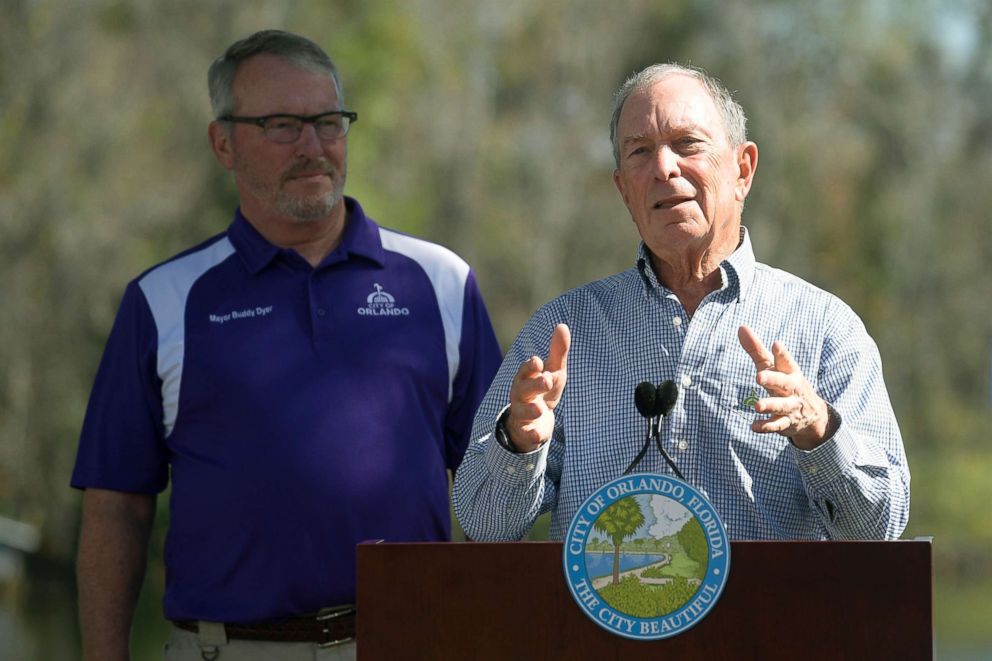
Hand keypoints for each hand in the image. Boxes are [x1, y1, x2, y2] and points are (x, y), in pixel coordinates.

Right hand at [506, 324, 570, 451]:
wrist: (533, 422)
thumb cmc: (543, 391)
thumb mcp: (553, 371)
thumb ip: (557, 351)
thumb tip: (562, 325)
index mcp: (526, 378)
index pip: (526, 370)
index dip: (531, 367)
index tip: (538, 362)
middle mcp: (521, 395)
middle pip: (524, 389)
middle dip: (534, 385)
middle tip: (547, 381)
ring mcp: (522, 414)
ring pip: (523, 411)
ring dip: (531, 410)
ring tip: (541, 409)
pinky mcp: (526, 432)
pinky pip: (527, 434)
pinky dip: (532, 435)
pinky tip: (538, 436)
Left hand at [737, 325, 831, 449]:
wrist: (811, 413)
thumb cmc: (785, 382)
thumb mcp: (772, 366)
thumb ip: (756, 350)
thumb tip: (741, 328)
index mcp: (790, 372)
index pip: (786, 361)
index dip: (781, 353)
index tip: (776, 344)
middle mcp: (792, 389)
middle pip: (783, 383)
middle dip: (772, 380)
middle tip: (758, 377)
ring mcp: (790, 406)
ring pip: (780, 406)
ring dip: (769, 405)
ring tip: (757, 406)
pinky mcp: (786, 423)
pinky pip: (777, 426)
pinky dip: (766, 427)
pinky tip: (754, 427)